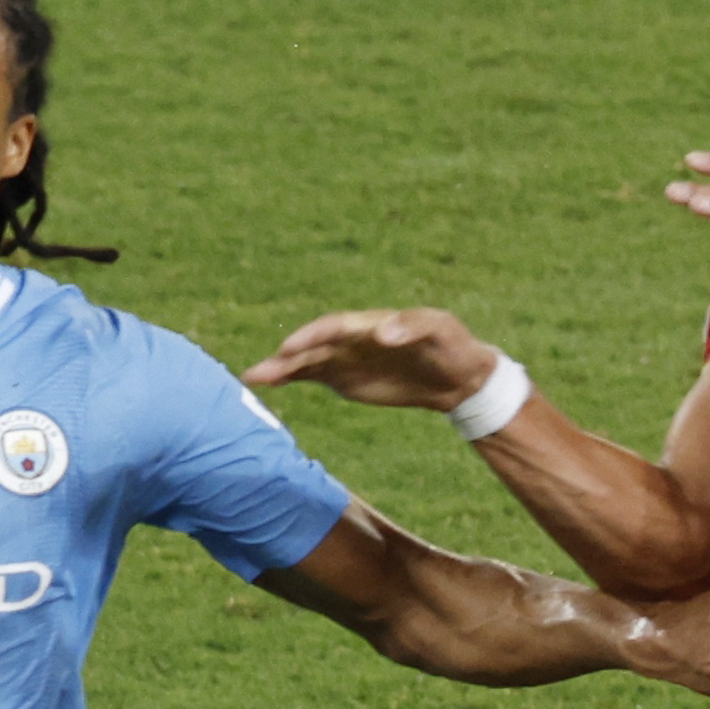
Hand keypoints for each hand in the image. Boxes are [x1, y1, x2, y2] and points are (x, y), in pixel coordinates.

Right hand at [243, 307, 503, 413]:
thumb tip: (382, 332)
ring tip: (251, 378)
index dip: (312, 336)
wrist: (458, 376)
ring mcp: (346, 360)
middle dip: (286, 358)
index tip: (291, 348)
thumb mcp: (441, 330)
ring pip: (306, 363)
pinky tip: (267, 384)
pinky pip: (312, 377)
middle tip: (257, 372)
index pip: (334, 327)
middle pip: (313, 346)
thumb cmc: (451, 345)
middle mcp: (351, 340)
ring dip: (280, 370)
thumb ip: (413, 327)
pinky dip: (290, 379)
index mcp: (370, 324)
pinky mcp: (345, 380)